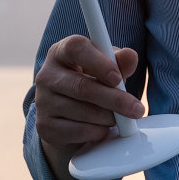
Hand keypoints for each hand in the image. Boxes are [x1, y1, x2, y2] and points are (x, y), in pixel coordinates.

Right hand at [34, 34, 144, 179]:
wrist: (69, 115)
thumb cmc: (92, 81)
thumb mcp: (107, 68)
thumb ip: (120, 61)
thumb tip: (130, 56)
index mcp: (61, 52)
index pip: (76, 48)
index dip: (98, 62)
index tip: (118, 78)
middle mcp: (46, 74)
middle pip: (81, 86)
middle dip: (114, 99)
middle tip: (136, 108)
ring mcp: (43, 101)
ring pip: (81, 111)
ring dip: (108, 117)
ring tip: (121, 118)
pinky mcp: (44, 126)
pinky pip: (77, 131)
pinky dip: (98, 131)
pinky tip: (105, 128)